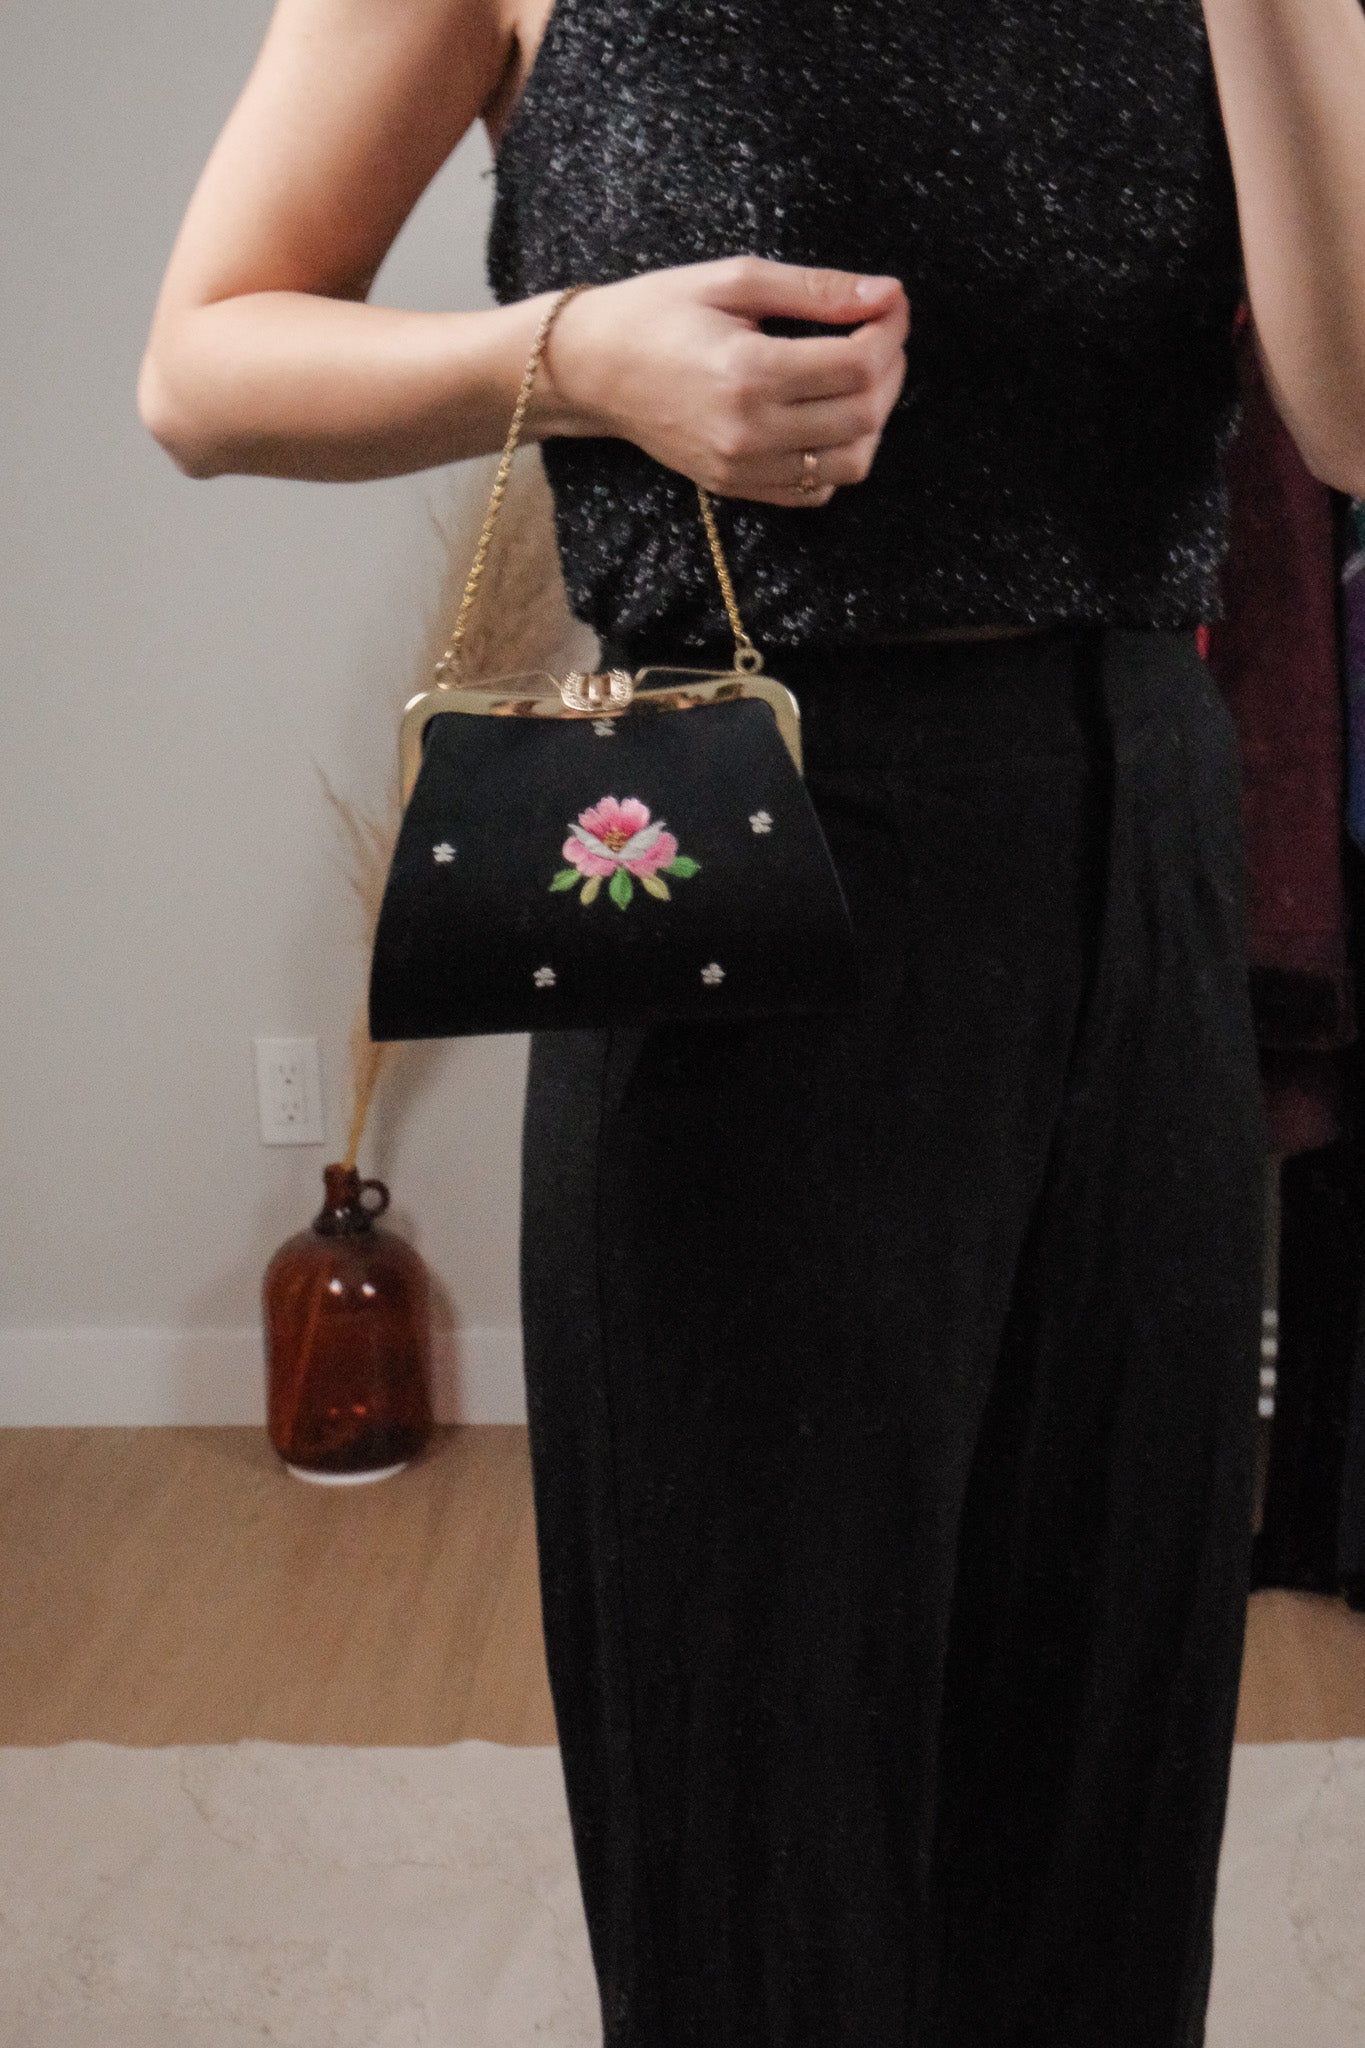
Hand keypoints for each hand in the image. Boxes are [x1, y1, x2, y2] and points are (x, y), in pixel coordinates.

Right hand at [539, 256, 909, 507]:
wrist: (594, 369)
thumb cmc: (658, 312)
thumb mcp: (734, 280)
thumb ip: (815, 289)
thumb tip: (887, 293)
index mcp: (748, 371)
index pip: (858, 364)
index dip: (890, 330)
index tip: (890, 303)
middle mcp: (749, 430)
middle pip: (864, 414)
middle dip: (891, 368)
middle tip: (882, 334)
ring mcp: (743, 467)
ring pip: (852, 462)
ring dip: (875, 418)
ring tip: (862, 377)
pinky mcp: (737, 486)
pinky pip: (817, 491)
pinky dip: (840, 457)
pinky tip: (829, 416)